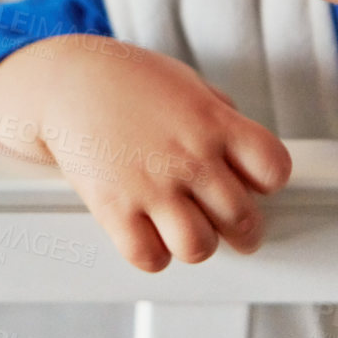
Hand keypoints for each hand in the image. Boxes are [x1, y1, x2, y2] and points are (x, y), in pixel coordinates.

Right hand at [0, 35, 292, 271]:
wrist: (64, 81)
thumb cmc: (125, 78)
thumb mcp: (186, 83)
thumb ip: (220, 114)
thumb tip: (245, 147)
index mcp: (214, 122)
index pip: (272, 169)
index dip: (267, 181)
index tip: (253, 182)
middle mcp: (189, 157)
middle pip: (242, 219)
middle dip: (242, 229)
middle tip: (232, 227)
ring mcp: (152, 185)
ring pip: (199, 248)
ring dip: (197, 244)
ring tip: (188, 232)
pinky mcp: (114, 208)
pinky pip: (149, 258)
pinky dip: (153, 254)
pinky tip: (149, 234)